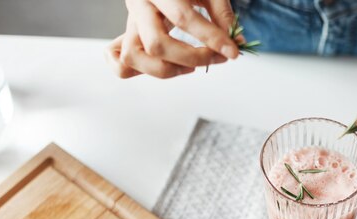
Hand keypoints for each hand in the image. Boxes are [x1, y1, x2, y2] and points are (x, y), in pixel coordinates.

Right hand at [106, 0, 240, 77]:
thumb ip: (221, 14)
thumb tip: (235, 42)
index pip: (183, 18)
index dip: (211, 39)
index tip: (232, 52)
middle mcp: (139, 7)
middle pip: (156, 44)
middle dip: (191, 58)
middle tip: (215, 57)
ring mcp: (129, 25)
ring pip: (133, 58)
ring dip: (166, 70)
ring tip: (190, 67)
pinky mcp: (128, 39)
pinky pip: (121, 66)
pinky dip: (139, 73)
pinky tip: (167, 67)